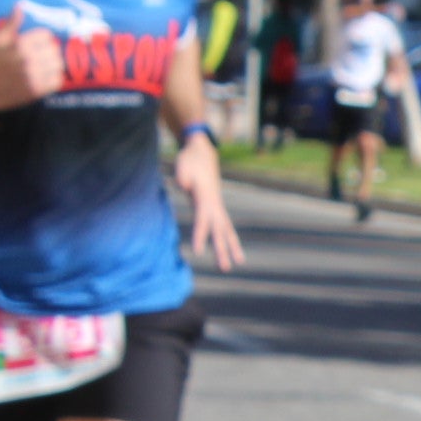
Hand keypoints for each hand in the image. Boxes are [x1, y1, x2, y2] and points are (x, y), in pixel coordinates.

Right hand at [0, 15, 64, 112]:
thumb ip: (11, 23)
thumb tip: (21, 5)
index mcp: (19, 44)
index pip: (47, 35)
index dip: (43, 38)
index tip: (38, 42)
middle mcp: (28, 59)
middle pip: (55, 49)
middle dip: (50, 50)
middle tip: (43, 54)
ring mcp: (34, 76)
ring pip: (58, 64)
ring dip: (54, 64)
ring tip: (46, 65)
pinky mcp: (37, 90)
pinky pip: (57, 81)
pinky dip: (55, 78)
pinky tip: (47, 76)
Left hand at [178, 134, 244, 270]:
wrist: (202, 152)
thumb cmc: (190, 160)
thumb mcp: (183, 166)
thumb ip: (183, 177)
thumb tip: (183, 186)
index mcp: (205, 198)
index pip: (202, 221)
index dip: (200, 236)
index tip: (198, 252)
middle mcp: (214, 205)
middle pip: (219, 231)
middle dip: (222, 250)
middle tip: (225, 269)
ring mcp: (217, 206)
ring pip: (226, 230)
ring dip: (232, 247)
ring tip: (238, 263)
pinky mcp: (215, 207)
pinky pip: (224, 226)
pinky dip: (229, 237)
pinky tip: (231, 248)